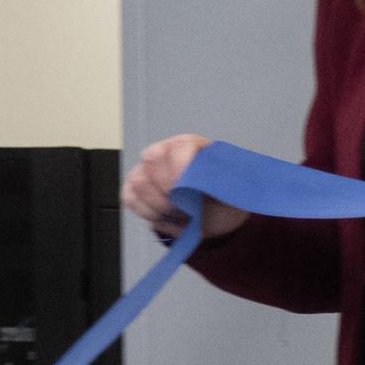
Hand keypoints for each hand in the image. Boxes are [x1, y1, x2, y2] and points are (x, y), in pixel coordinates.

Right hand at [122, 134, 246, 244]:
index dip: (180, 166)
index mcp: (191, 145)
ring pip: (140, 183)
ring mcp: (146, 170)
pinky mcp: (134, 189)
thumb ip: (224, 180)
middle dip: (170, 190)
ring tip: (181, 214)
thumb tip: (213, 181)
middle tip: (187, 206)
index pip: (179, 148)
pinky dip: (150, 214)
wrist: (215, 217)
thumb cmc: (224, 197)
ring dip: (162, 206)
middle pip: (152, 161)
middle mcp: (165, 152)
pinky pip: (130, 199)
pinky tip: (168, 219)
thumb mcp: (234, 188)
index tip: (185, 186)